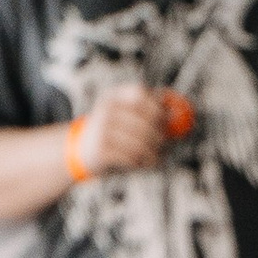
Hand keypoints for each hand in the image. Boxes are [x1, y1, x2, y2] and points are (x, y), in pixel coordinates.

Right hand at [71, 84, 188, 175]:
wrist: (79, 151)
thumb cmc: (112, 133)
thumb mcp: (124, 116)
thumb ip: (149, 111)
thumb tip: (178, 112)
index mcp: (112, 96)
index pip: (140, 94)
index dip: (158, 107)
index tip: (167, 121)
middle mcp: (106, 110)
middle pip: (144, 120)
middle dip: (160, 134)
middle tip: (165, 143)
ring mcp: (102, 129)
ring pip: (141, 142)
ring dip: (153, 153)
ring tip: (156, 158)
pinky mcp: (101, 150)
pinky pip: (132, 157)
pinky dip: (141, 163)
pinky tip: (141, 163)